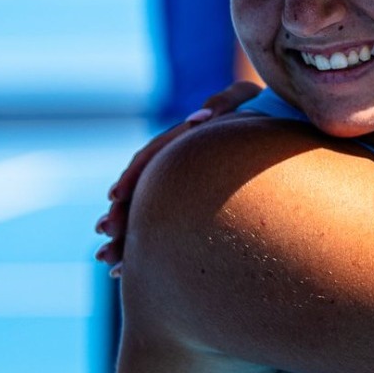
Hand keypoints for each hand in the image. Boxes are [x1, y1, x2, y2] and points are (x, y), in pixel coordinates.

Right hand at [96, 81, 261, 273]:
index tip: (116, 196)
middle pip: (138, 194)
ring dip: (122, 239)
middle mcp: (172, 169)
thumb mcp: (244, 99)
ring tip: (107, 259)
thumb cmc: (258, 113)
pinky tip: (123, 273)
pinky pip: (158, 235)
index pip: (148, 161)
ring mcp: (176, 192)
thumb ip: (224, 102)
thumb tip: (198, 119)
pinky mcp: (186, 213)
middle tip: (106, 233)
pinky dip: (140, 253)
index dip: (131, 177)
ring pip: (143, 219)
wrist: (268, 131)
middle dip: (119, 214)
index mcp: (180, 144)